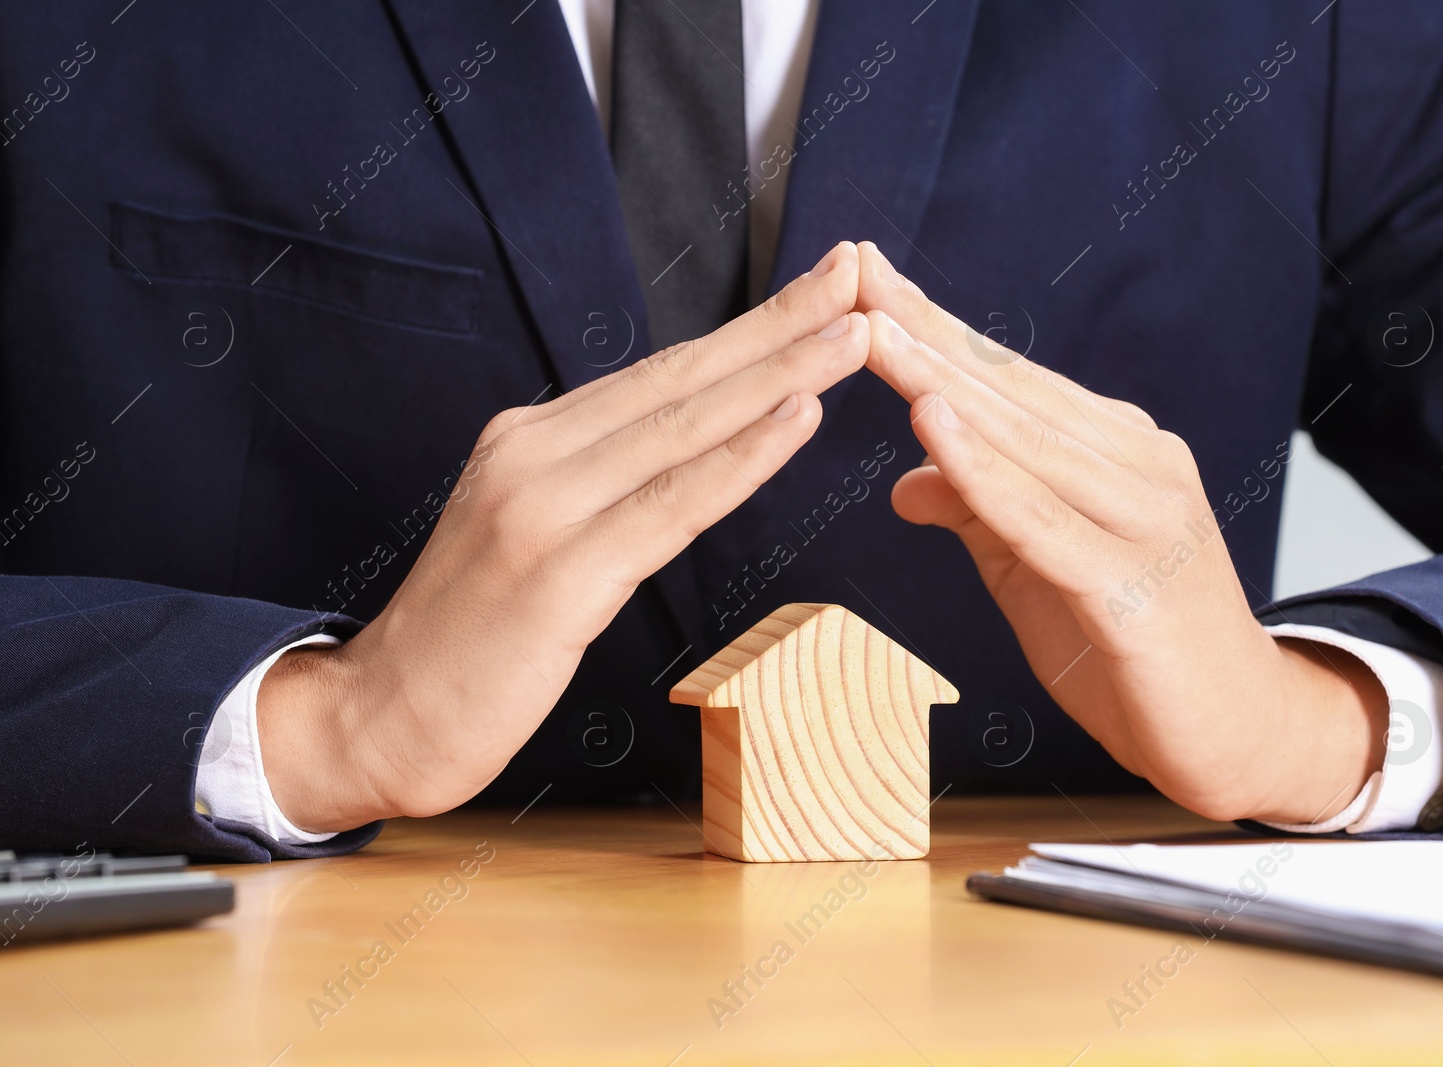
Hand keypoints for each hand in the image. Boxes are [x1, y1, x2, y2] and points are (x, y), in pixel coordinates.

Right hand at [257, 243, 869, 831]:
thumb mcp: (527, 534)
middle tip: (858, 273)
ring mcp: (542, 506)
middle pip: (682, 379)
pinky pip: (671, 505)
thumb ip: (594, 487)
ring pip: (686, 427)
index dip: (747, 331)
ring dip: (781, 376)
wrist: (380, 718)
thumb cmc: (470, 640)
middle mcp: (533, 451)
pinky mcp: (559, 572)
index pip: (660, 374)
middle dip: (779, 326)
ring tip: (854, 334)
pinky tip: (799, 420)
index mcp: (531, 438)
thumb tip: (678, 457)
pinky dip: (743, 458)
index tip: (817, 291)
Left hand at [854, 243, 1385, 823]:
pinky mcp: (1133, 588)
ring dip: (941, 382)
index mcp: (1117, 450)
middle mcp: (1138, 466)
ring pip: (1023, 441)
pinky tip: (934, 429)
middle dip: (923, 332)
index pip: (1007, 377)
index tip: (865, 276)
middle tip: (853, 274)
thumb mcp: (1035, 571)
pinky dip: (985, 473)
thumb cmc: (1135, 646)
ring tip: (876, 333)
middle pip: (1009, 390)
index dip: (933, 327)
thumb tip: (903, 484)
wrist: (1238, 732)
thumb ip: (980, 515)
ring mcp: (1144, 520)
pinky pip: (1043, 521)